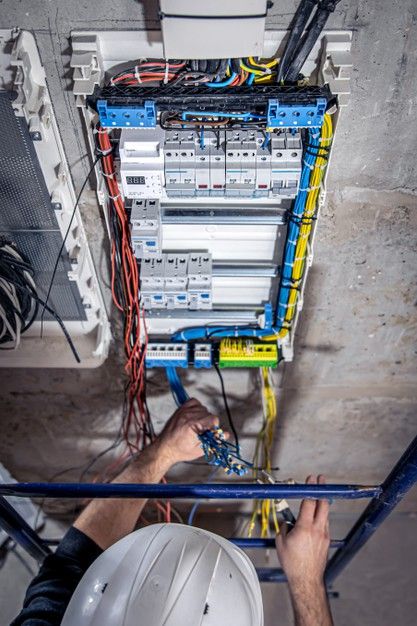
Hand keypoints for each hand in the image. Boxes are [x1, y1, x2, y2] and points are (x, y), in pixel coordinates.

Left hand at [157, 398, 220, 466]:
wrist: (164, 448)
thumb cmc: (180, 451)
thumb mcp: (199, 450)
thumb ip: (214, 441)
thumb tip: (226, 434)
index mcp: (193, 426)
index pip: (213, 419)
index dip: (214, 427)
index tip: (209, 434)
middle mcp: (188, 416)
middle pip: (209, 414)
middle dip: (208, 423)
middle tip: (202, 432)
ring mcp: (184, 411)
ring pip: (203, 408)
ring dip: (202, 416)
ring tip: (196, 426)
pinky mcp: (180, 409)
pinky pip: (194, 401)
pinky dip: (196, 407)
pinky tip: (194, 416)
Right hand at [276, 475, 329, 589]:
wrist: (306, 580)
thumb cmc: (293, 564)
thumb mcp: (280, 543)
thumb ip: (283, 528)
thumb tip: (286, 523)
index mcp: (304, 527)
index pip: (309, 502)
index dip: (310, 488)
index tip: (311, 479)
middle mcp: (317, 529)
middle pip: (323, 504)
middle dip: (322, 490)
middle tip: (320, 480)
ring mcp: (324, 535)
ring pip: (325, 514)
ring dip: (322, 503)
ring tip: (318, 496)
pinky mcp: (326, 541)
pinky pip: (325, 524)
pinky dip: (321, 516)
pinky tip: (317, 516)